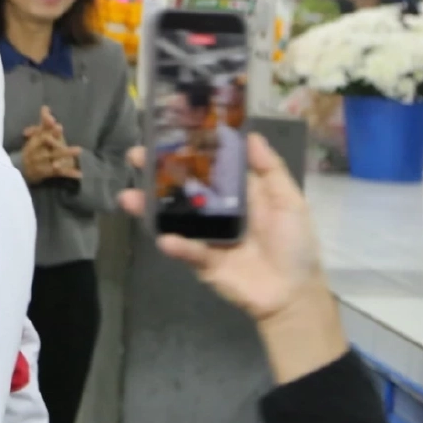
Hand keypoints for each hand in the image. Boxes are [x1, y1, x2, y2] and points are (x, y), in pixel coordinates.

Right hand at [20, 107, 81, 183]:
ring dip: (66, 153)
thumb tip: (45, 107)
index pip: (40, 132)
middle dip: (54, 137)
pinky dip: (69, 173)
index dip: (46, 127)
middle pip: (45, 144)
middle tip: (60, 128)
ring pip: (54, 157)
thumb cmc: (34, 150)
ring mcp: (42, 163)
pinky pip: (59, 173)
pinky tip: (80, 173)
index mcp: (34, 141)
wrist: (24, 171)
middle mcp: (36, 151)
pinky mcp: (48, 173)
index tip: (53, 120)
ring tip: (79, 150)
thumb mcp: (37, 137)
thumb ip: (44, 124)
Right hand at [119, 136, 346, 383]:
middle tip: (135, 157)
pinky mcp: (201, 261)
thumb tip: (250, 135)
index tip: (164, 129)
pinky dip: (177, 245)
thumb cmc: (295, 243)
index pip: (204, 164)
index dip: (185, 148)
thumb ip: (270, 169)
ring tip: (128, 197)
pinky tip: (165, 238)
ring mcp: (203, 234)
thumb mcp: (289, 201)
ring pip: (172, 216)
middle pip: (180, 186)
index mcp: (233, 191)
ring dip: (147, 207)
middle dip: (155, 171)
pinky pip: (186, 250)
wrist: (294, 292)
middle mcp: (213, 209)